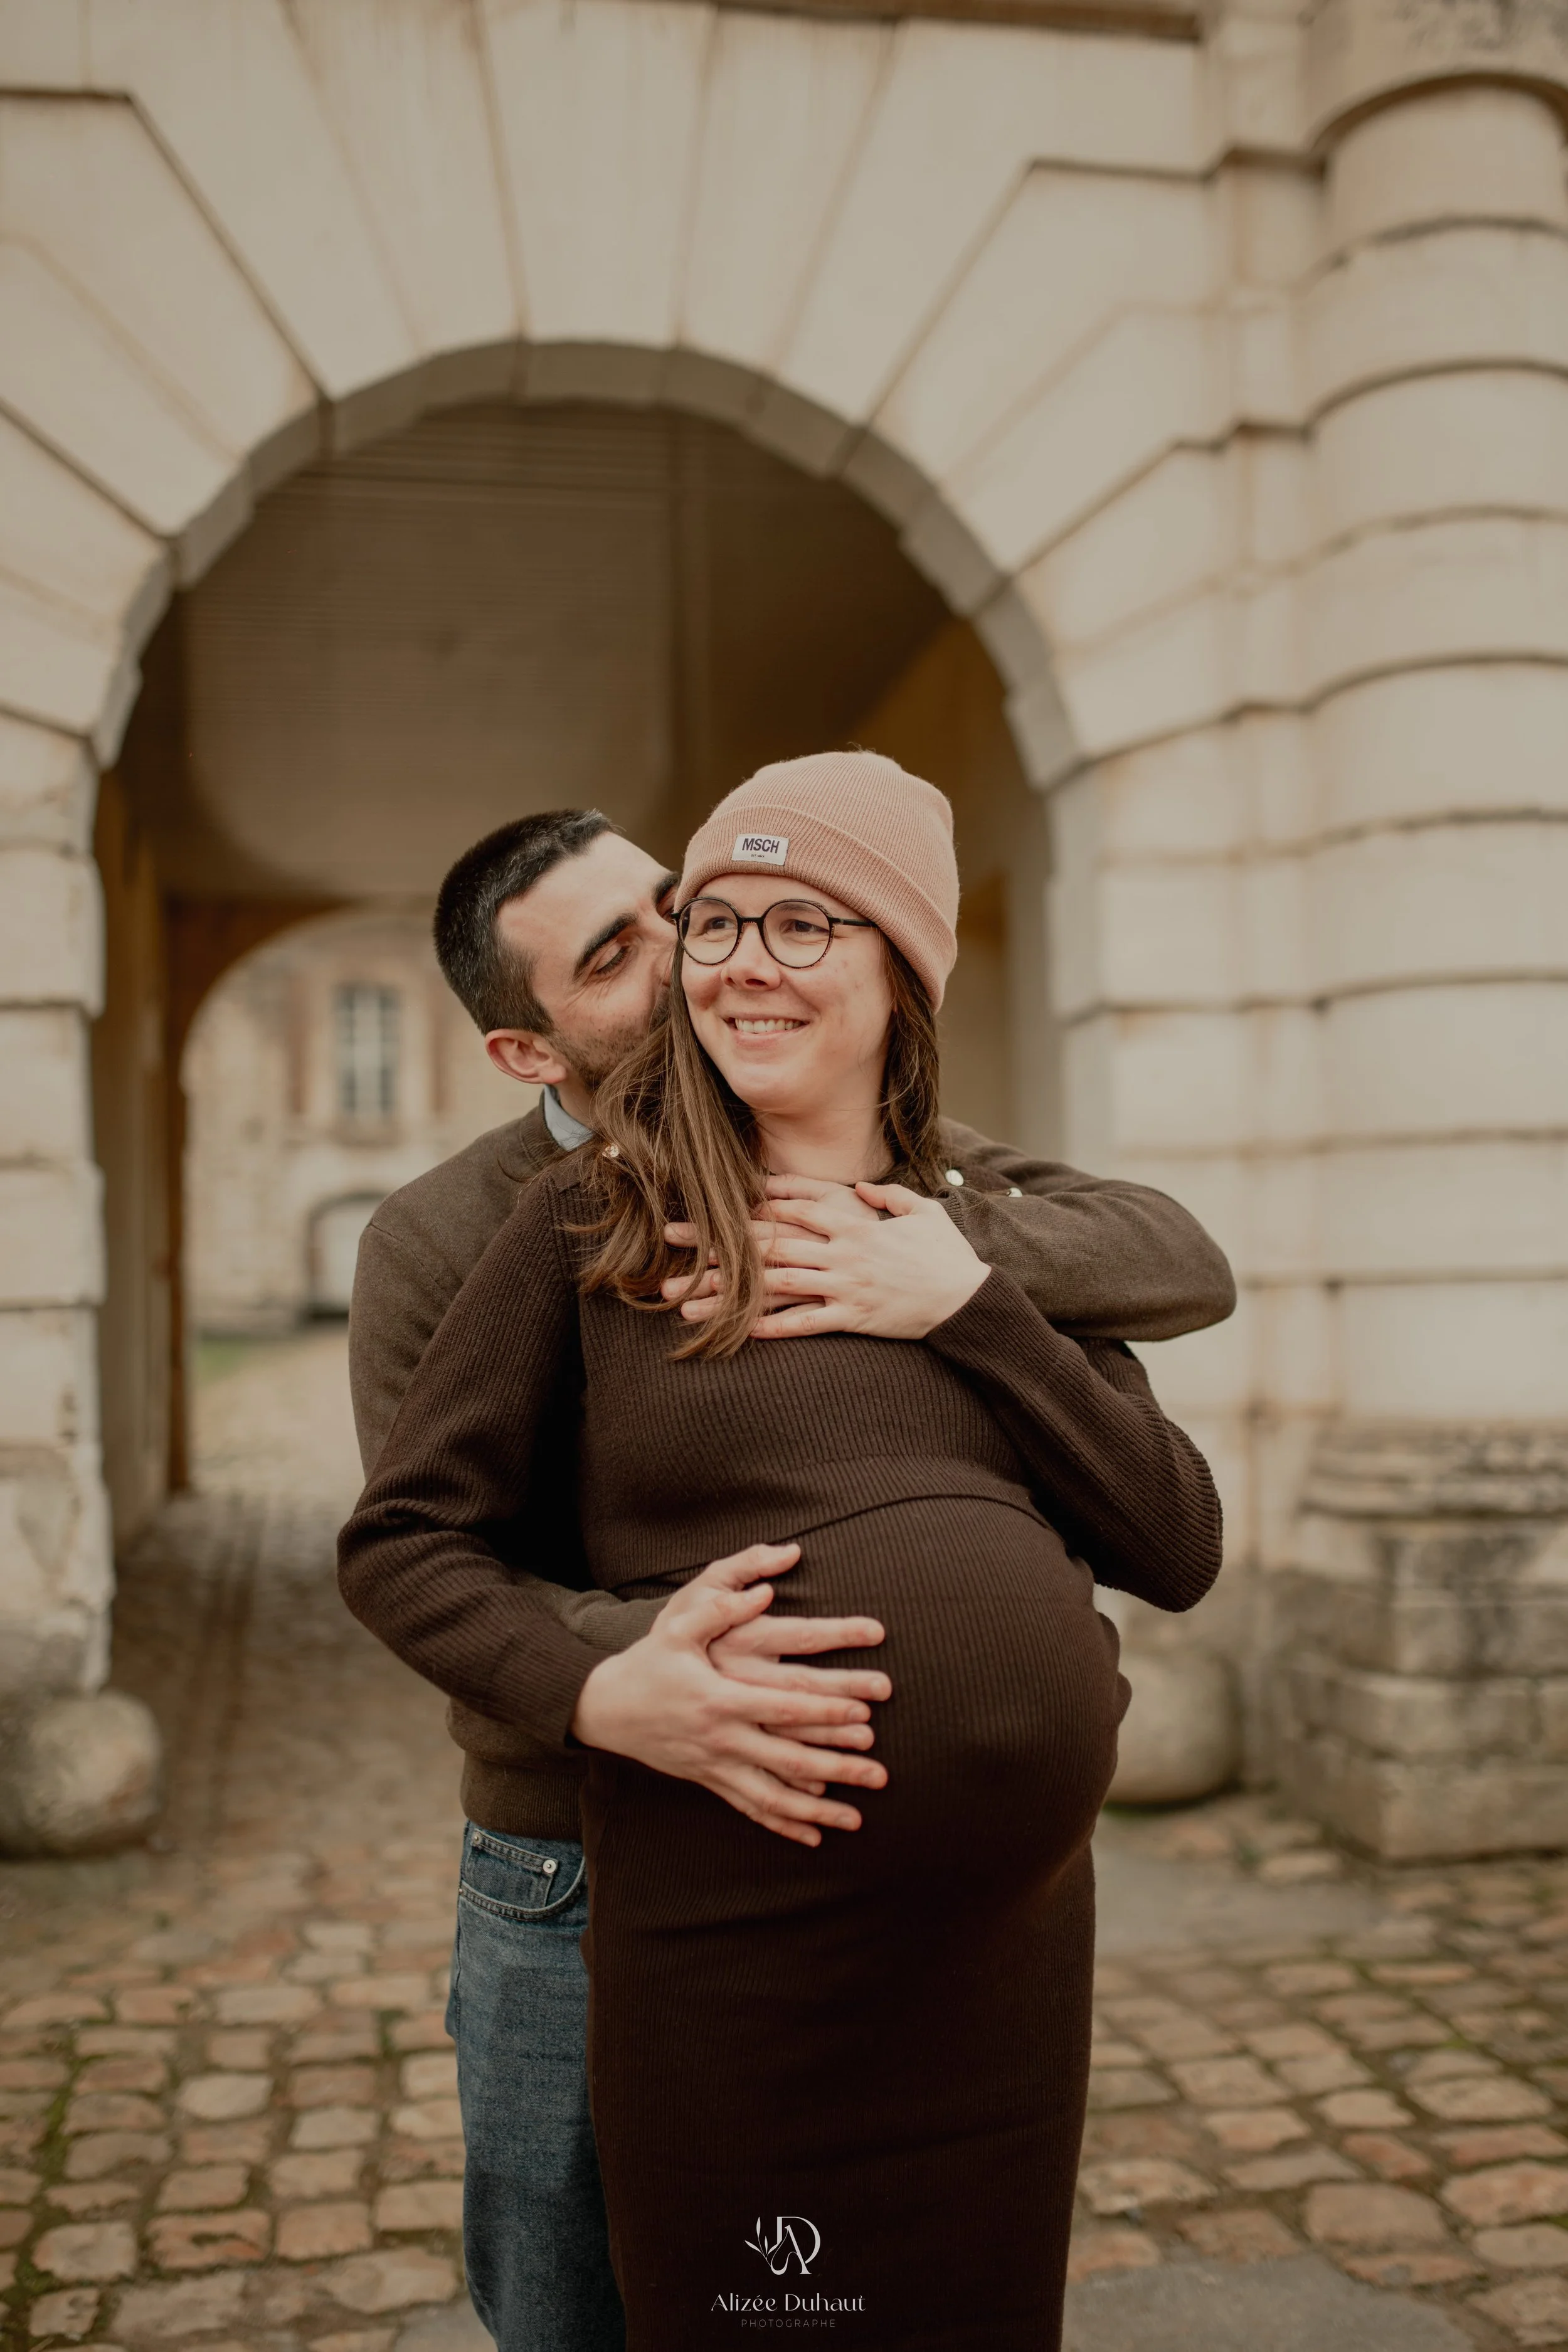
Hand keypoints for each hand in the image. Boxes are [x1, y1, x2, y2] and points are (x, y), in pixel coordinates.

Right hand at [569, 1542, 890, 1846]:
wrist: (607, 1707)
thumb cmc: (649, 1662)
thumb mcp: (677, 1627)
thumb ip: (721, 1608)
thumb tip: (765, 1589)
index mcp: (719, 1697)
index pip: (782, 1706)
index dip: (824, 1710)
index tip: (864, 1713)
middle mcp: (721, 1737)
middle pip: (789, 1757)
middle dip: (837, 1765)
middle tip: (880, 1771)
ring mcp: (715, 1765)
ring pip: (774, 1795)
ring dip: (818, 1810)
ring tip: (858, 1819)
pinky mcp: (709, 1781)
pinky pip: (750, 1809)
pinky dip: (783, 1825)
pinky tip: (814, 1837)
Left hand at [663, 1176, 988, 1340]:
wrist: (969, 1299)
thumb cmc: (947, 1254)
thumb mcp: (923, 1211)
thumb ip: (888, 1197)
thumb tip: (860, 1189)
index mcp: (854, 1223)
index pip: (793, 1207)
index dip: (752, 1203)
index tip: (713, 1203)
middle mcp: (843, 1251)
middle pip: (770, 1242)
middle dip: (717, 1241)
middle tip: (672, 1240)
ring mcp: (846, 1284)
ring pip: (778, 1284)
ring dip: (731, 1291)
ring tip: (690, 1298)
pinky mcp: (853, 1317)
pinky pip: (807, 1322)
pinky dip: (775, 1325)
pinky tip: (742, 1330)